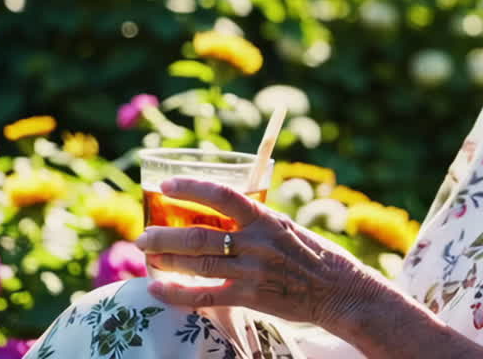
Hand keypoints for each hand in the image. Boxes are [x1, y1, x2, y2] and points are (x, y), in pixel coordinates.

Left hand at [136, 177, 380, 327]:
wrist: (339, 290)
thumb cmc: (313, 256)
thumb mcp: (287, 227)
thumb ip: (256, 222)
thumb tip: (224, 212)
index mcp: (265, 218)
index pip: (223, 195)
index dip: (191, 188)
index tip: (166, 186)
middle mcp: (256, 243)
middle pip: (200, 234)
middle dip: (165, 234)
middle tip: (144, 235)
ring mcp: (252, 271)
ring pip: (198, 264)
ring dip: (166, 260)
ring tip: (147, 256)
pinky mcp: (251, 297)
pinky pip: (206, 296)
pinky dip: (177, 293)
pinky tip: (156, 289)